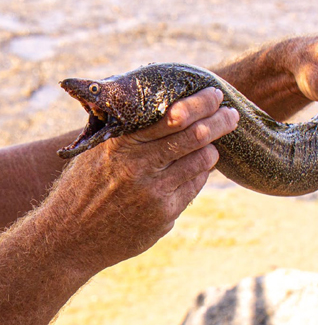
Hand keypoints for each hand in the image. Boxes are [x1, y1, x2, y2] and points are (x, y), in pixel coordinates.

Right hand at [48, 87, 238, 270]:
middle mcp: (140, 166)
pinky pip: (195, 186)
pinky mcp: (164, 216)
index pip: (174, 116)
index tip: (215, 95)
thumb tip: (166, 109)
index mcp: (123, 143)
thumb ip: (130, 132)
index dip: (201, 102)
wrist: (70, 238)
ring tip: (213, 142)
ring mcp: (154, 193)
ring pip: (201, 161)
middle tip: (232, 115)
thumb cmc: (85, 186)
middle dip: (221, 121)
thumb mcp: (99, 151)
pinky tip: (197, 168)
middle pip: (196, 136)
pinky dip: (200, 173)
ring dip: (212, 148)